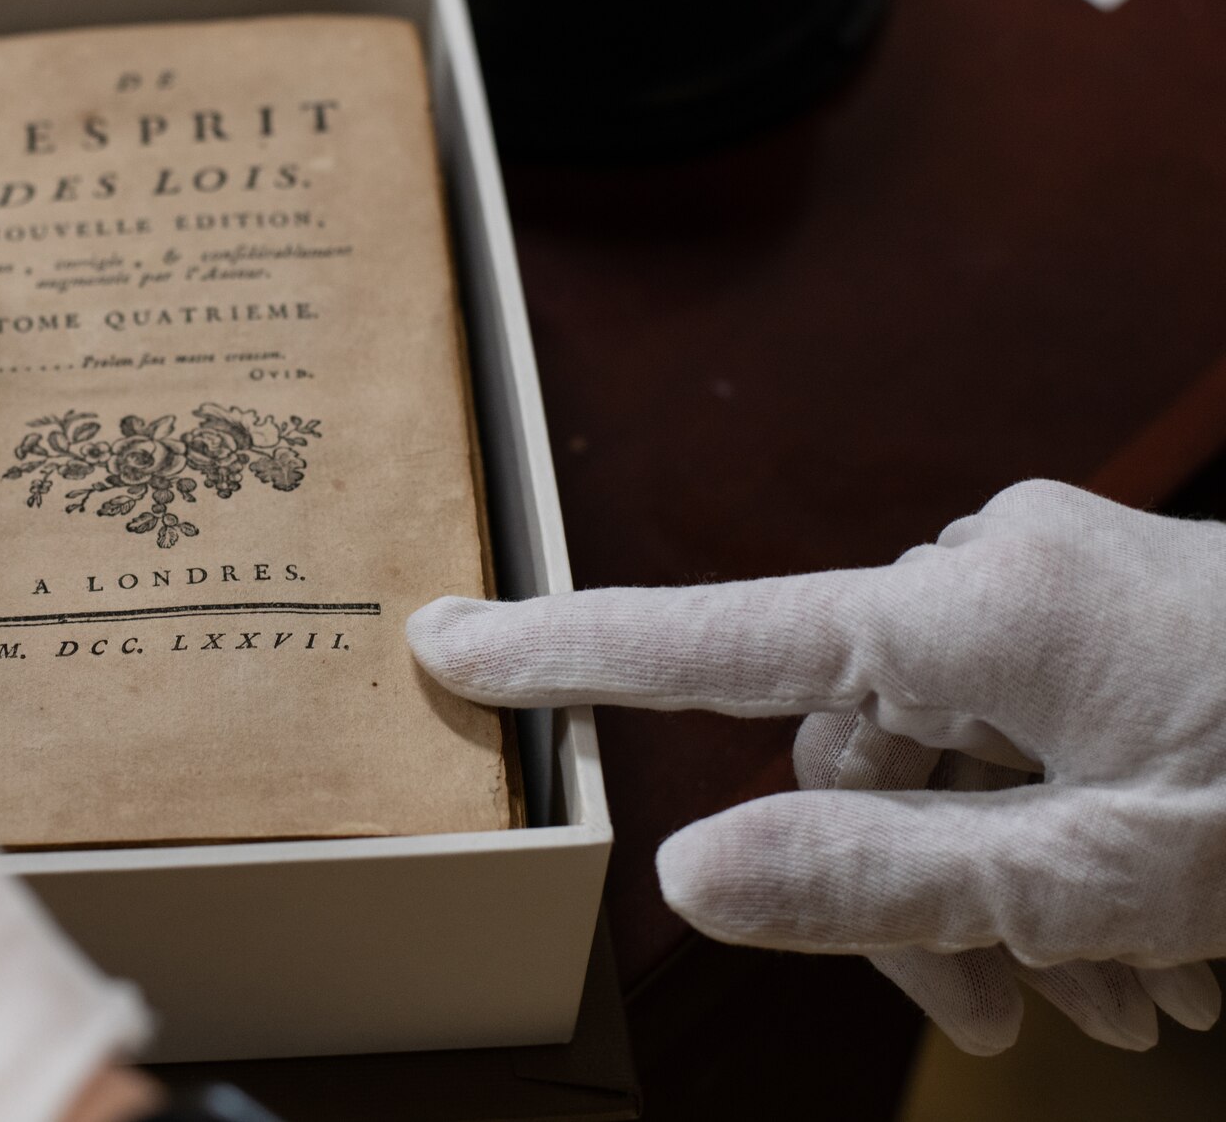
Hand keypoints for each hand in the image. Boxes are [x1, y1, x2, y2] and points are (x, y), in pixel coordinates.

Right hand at [410, 481, 1225, 1054]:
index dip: (568, 652)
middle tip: (1010, 1025)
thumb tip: (694, 871)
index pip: (714, 633)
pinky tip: (1146, 929)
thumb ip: (883, 877)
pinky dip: (1049, 831)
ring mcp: (1046, 577)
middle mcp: (984, 563)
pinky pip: (1009, 720)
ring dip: (996, 881)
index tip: (443, 642)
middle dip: (906, 888)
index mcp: (966, 607)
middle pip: (850, 740)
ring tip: (1123, 996)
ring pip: (937, 748)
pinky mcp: (1092, 604)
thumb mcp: (1104, 873)